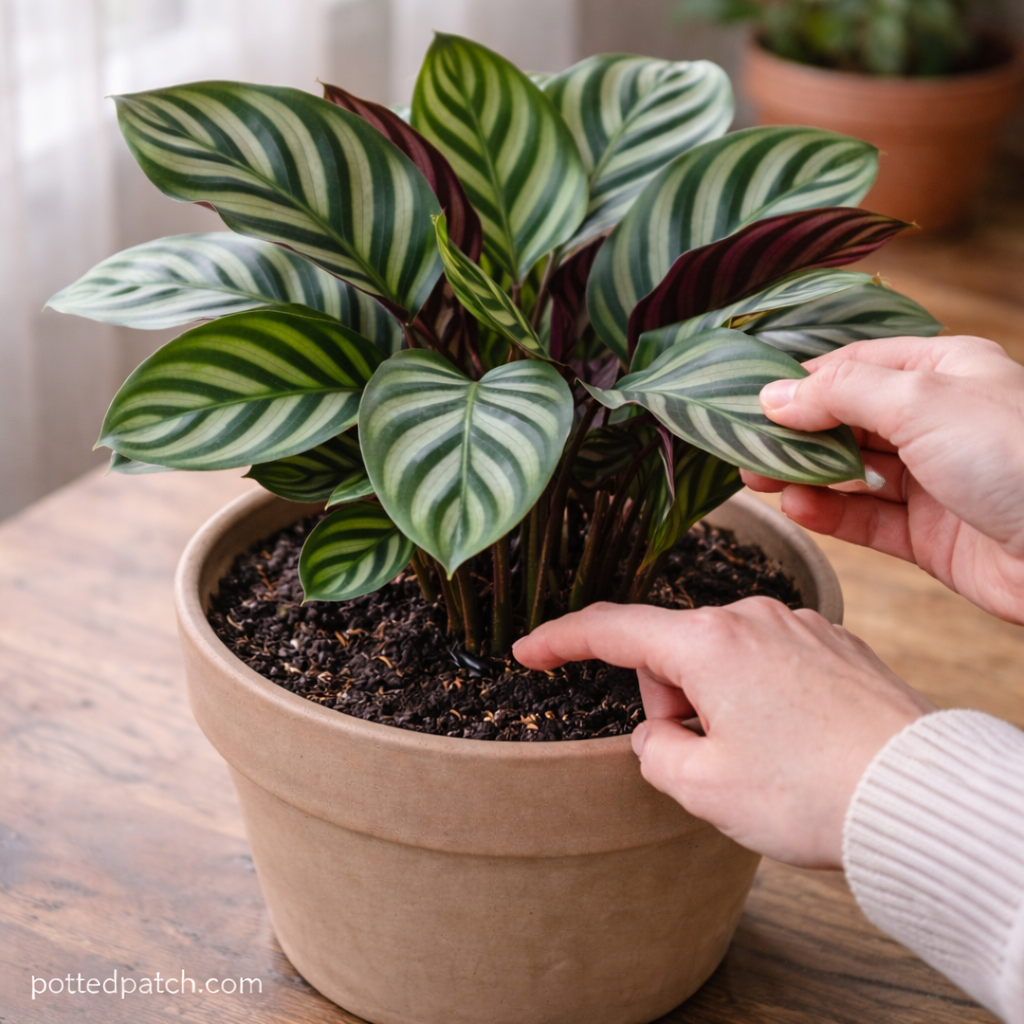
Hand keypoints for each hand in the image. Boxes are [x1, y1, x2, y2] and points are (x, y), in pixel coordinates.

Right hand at [513, 599, 933, 868]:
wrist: (917, 798)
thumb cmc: (810, 795)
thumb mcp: (704, 789)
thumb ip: (655, 751)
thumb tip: (661, 732)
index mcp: (709, 644)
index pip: (612, 629)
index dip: (561, 639)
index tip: (528, 650)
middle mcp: (751, 617)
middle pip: (673, 651)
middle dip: (672, 701)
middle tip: (711, 759)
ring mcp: (797, 624)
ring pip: (721, 656)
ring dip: (717, 700)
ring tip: (764, 755)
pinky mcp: (832, 642)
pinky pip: (768, 659)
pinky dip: (760, 694)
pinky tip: (794, 738)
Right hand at [743, 336, 1023, 623]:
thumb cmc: (1020, 458)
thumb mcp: (922, 402)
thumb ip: (841, 395)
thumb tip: (774, 396)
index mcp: (946, 372)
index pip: (857, 365)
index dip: (804, 381)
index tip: (753, 400)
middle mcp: (939, 422)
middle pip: (848, 420)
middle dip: (795, 433)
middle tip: (745, 448)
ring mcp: (934, 481)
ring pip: (851, 472)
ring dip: (803, 475)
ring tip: (757, 480)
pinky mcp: (930, 536)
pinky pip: (867, 520)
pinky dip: (829, 514)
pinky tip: (798, 508)